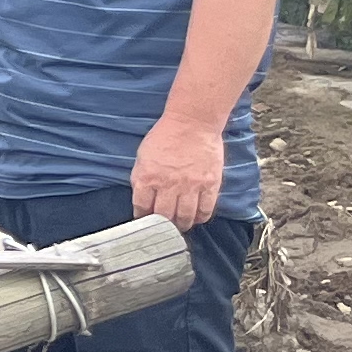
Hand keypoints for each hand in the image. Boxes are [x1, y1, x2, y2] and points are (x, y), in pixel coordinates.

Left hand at [128, 114, 225, 228]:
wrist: (192, 122)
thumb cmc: (166, 136)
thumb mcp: (143, 156)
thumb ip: (141, 178)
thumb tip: (142, 199)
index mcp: (148, 177)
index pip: (142, 208)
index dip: (143, 217)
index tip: (145, 222)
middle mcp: (168, 185)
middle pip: (164, 217)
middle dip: (162, 226)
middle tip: (164, 228)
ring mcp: (191, 186)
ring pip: (186, 217)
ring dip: (182, 225)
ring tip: (180, 226)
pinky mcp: (210, 184)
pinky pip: (206, 209)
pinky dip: (201, 218)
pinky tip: (197, 218)